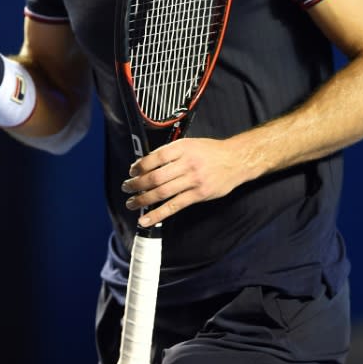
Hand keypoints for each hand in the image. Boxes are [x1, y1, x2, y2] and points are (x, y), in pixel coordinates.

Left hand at [121, 136, 243, 226]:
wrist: (236, 160)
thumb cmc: (211, 151)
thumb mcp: (190, 144)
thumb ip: (171, 152)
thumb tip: (146, 163)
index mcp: (183, 148)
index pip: (155, 158)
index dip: (140, 166)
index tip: (132, 171)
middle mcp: (187, 163)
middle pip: (155, 177)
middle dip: (137, 184)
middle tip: (126, 187)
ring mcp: (193, 180)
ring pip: (162, 192)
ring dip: (143, 199)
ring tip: (131, 203)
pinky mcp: (198, 195)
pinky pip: (174, 206)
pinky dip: (157, 214)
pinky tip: (146, 220)